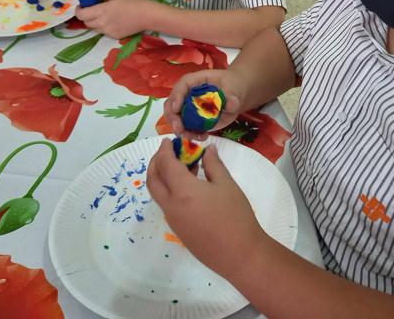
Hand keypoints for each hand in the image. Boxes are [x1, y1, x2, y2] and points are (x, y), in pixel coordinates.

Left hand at [74, 0, 151, 38]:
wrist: (147, 16)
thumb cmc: (132, 2)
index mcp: (101, 11)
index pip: (81, 15)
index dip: (78, 10)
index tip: (82, 5)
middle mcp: (102, 23)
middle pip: (86, 22)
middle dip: (86, 16)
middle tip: (93, 9)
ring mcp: (108, 31)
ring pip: (94, 28)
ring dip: (95, 21)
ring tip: (104, 14)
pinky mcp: (114, 36)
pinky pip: (104, 32)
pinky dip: (104, 26)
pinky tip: (113, 20)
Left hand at [147, 139, 264, 276]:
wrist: (240, 254)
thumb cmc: (236, 216)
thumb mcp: (227, 185)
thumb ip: (214, 164)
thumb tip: (208, 150)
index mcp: (183, 191)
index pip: (165, 165)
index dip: (165, 150)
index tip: (169, 140)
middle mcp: (171, 206)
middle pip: (153, 180)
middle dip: (155, 162)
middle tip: (166, 152)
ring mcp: (173, 220)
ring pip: (158, 194)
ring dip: (162, 177)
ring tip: (181, 167)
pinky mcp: (179, 231)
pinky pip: (167, 205)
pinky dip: (170, 191)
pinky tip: (189, 188)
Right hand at [163, 69, 243, 138]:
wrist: (234, 96)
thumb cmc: (231, 87)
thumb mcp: (233, 89)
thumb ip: (232, 97)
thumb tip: (231, 102)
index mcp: (194, 81)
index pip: (182, 85)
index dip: (177, 96)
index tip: (177, 108)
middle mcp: (186, 94)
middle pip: (172, 104)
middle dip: (173, 118)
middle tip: (179, 129)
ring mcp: (188, 108)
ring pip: (176, 119)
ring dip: (181, 130)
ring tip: (193, 136)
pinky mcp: (193, 120)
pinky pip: (186, 129)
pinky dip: (191, 134)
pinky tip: (203, 136)